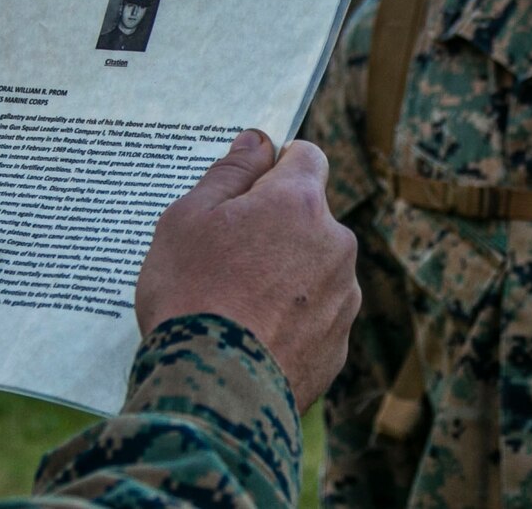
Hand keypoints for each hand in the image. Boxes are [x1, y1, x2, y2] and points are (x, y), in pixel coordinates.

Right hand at [135, 130, 360, 410]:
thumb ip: (229, 172)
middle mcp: (335, 244)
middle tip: (226, 259)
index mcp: (299, 203)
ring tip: (236, 307)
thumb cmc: (191, 296)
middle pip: (310, 217)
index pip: (307, 157)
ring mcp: (343, 298)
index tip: (248, 190)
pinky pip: (316, 319)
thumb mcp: (188, 219)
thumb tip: (257, 140)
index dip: (276, 166)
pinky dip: (291, 322)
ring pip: (316, 269)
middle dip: (276, 228)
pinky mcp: (339, 346)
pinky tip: (252, 340)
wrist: (213, 392)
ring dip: (287, 276)